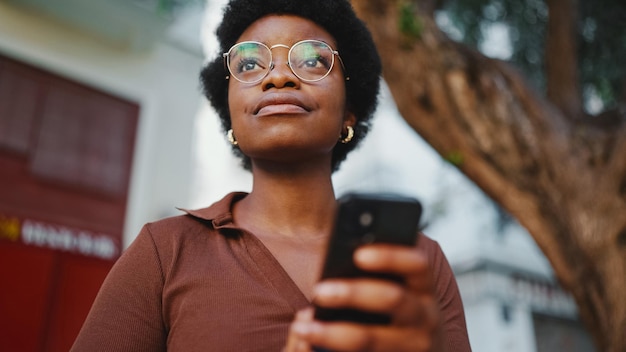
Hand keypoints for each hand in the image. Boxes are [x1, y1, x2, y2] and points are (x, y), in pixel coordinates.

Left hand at [284, 244, 442, 351]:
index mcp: (423, 289)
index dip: (391, 257)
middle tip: (319, 290)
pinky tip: (310, 346)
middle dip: (353, 293)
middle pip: (393, 299)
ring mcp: (415, 346)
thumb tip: (331, 280)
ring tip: (302, 328)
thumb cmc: (399, 316)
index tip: (359, 254)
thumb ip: (375, 280)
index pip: (417, 264)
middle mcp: (426, 317)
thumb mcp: (400, 293)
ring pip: (370, 340)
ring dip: (333, 333)